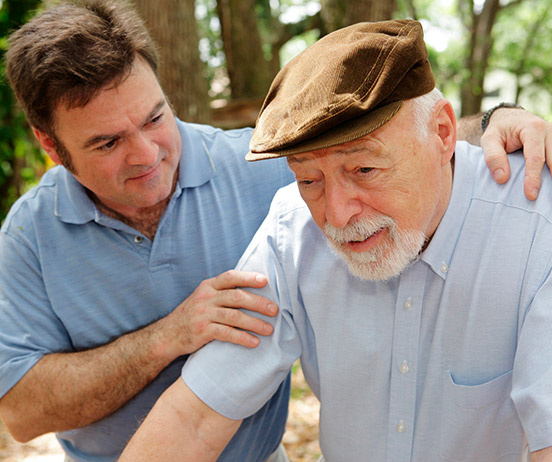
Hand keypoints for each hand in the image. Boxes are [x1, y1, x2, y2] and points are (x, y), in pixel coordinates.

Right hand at [155, 270, 277, 356]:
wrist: (168, 334)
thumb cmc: (194, 314)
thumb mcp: (205, 297)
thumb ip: (224, 292)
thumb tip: (254, 290)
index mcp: (209, 286)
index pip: (231, 277)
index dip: (248, 277)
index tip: (265, 281)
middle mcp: (206, 297)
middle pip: (237, 297)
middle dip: (258, 303)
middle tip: (275, 310)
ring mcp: (203, 314)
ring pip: (234, 316)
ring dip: (255, 323)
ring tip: (269, 329)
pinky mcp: (202, 331)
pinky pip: (226, 333)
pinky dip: (242, 337)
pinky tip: (254, 342)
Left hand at [481, 108, 551, 199]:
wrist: (509, 119)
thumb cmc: (498, 131)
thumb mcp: (488, 139)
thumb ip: (493, 157)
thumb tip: (502, 179)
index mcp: (532, 129)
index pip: (536, 158)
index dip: (533, 178)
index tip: (530, 195)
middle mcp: (549, 132)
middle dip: (551, 181)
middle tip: (548, 202)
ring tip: (549, 197)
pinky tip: (549, 186)